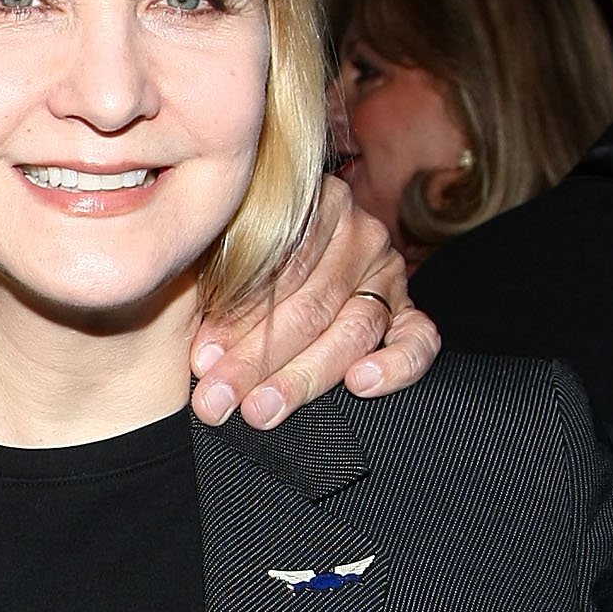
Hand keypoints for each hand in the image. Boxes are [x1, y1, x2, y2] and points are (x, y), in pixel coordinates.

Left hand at [190, 174, 436, 428]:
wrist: (274, 276)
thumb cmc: (231, 270)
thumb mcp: (217, 257)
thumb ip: (210, 278)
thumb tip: (194, 342)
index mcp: (310, 202)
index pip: (278, 263)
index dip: (235, 315)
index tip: (200, 359)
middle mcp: (357, 231)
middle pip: (312, 303)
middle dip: (258, 359)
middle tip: (218, 400)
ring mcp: (387, 273)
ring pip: (354, 328)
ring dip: (304, 375)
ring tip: (263, 409)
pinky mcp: (409, 313)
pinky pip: (418, 340)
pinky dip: (396, 365)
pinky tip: (361, 383)